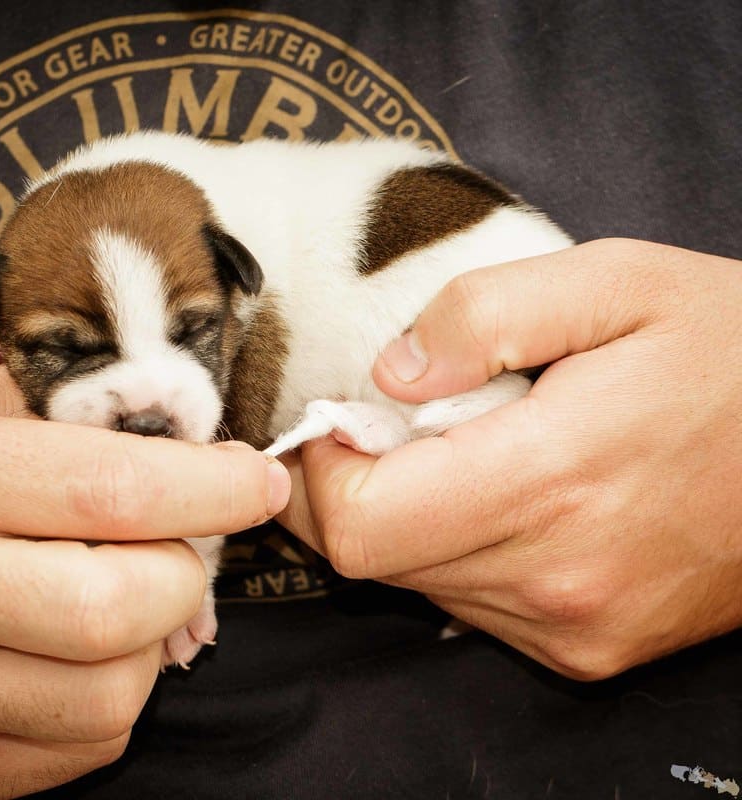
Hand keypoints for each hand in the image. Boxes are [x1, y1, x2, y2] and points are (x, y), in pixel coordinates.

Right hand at [0, 366, 288, 798]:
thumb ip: (86, 410)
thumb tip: (203, 438)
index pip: (118, 488)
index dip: (214, 488)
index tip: (258, 480)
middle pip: (124, 605)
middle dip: (187, 571)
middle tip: (179, 545)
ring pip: (117, 691)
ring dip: (154, 639)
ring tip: (122, 595)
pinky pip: (86, 745)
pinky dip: (115, 694)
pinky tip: (83, 649)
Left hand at [279, 238, 741, 679]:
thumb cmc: (729, 350)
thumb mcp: (614, 282)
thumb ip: (485, 314)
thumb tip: (389, 376)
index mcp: (552, 479)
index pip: (359, 524)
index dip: (317, 473)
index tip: (334, 420)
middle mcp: (557, 577)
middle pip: (374, 561)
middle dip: (352, 490)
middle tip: (394, 426)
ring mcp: (575, 625)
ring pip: (416, 586)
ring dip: (407, 520)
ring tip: (468, 453)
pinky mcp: (589, 649)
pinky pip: (471, 606)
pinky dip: (455, 552)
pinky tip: (506, 498)